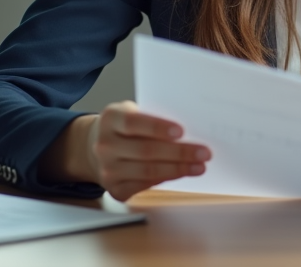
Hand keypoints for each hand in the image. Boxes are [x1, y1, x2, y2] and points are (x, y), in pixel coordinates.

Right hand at [84, 101, 210, 200]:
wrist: (95, 147)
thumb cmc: (124, 127)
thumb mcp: (132, 112)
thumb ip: (153, 118)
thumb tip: (189, 130)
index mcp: (110, 119)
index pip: (134, 123)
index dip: (158, 127)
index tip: (181, 132)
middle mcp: (105, 145)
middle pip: (146, 151)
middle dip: (179, 153)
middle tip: (204, 153)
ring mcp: (107, 170)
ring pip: (148, 172)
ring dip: (178, 170)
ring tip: (199, 166)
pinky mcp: (114, 189)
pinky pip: (144, 186)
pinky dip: (166, 180)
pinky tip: (181, 174)